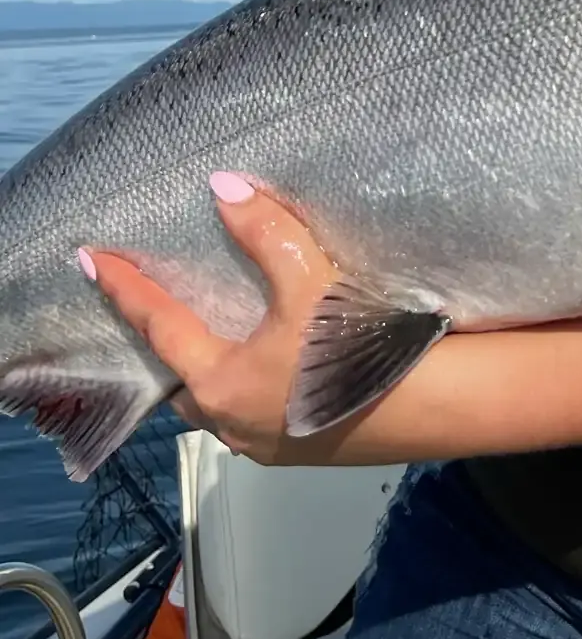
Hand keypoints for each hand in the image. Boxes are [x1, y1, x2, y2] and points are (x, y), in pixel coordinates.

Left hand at [85, 174, 339, 464]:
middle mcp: (231, 423)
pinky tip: (272, 367)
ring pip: (217, 403)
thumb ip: (264, 234)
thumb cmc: (359, 352)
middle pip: (180, 378)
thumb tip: (223, 187)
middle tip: (157, 306)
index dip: (124, 289)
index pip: (158, 326)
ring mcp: (265, 444)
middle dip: (166, 344)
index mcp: (220, 382)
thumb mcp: (310, 282)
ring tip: (218, 334)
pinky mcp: (300, 451)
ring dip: (210, 368)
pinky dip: (246, 386)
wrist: (433, 408)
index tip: (90, 261)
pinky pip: (252, 416)